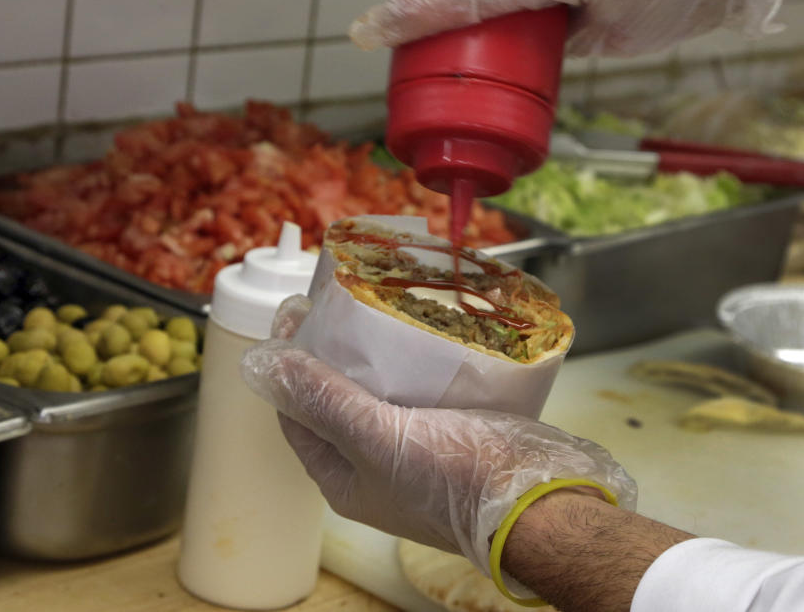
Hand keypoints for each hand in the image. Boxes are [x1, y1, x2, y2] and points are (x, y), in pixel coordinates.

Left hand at [241, 295, 636, 574]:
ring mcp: (416, 447)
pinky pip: (421, 389)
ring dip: (375, 353)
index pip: (298, 415)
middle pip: (338, 399)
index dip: (288, 365)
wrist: (536, 500)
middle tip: (333, 303)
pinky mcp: (452, 428)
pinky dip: (414, 360)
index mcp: (345, 477)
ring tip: (371, 307)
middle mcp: (375, 465)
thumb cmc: (453, 479)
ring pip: (382, 391)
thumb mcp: (377, 437)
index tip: (291, 314)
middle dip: (331, 353)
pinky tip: (417, 330)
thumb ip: (325, 400)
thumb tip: (267, 365)